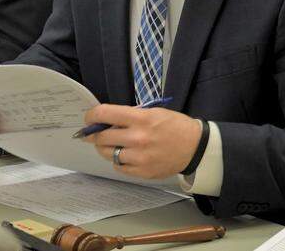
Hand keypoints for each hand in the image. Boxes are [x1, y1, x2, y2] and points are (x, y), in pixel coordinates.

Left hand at [84, 104, 201, 179]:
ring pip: (108, 153)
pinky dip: (118, 161)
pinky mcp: (142, 172)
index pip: (105, 114)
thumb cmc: (174, 126)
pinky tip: (125, 155)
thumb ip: (129, 116)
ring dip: (105, 148)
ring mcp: (139, 157)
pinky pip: (119, 167)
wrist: (195, 147)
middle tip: (95, 133)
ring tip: (112, 144)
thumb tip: (106, 120)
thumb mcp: (153, 112)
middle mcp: (137, 138)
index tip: (89, 118)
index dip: (92, 115)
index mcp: (140, 119)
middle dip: (95, 134)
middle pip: (101, 137)